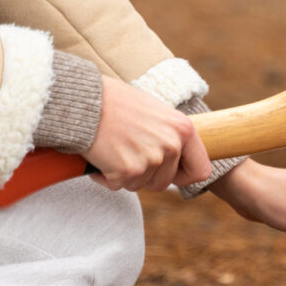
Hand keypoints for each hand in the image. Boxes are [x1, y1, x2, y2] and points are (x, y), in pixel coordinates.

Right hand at [83, 76, 211, 191]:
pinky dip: (105, 176)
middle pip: (164, 183)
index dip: (184, 176)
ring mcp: (151, 159)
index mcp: (184, 130)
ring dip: (124, 175)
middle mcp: (172, 145)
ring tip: (113, 149)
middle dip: (146, 176)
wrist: (84, 99)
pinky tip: (100, 155)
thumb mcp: (156, 112)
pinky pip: (117, 186)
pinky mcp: (128, 170)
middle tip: (128, 155)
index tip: (171, 174)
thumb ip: (170, 135)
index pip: (201, 170)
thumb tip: (177, 157)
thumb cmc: (116, 101)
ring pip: (140, 185)